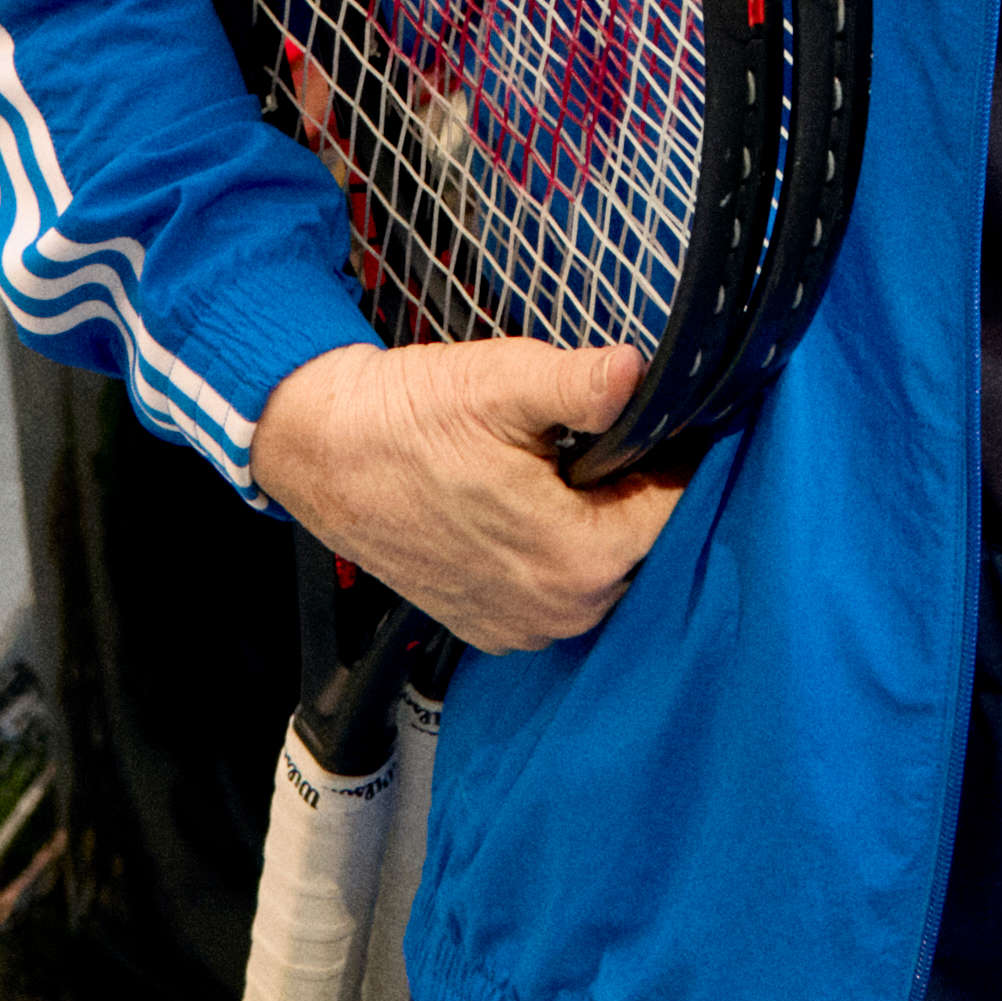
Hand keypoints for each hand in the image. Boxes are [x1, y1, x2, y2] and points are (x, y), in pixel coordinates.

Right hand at [249, 340, 677, 654]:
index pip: (678, 513)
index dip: (677, 460)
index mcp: (579, 558)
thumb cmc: (410, 417)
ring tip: (565, 471)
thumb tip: (639, 372)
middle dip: (639, 496)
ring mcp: (523, 628)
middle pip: (645, 550)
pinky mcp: (492, 628)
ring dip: (600, 528)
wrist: (324, 454)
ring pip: (604, 577)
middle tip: (609, 440)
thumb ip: (581, 383)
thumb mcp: (501, 381)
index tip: (664, 423)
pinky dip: (558, 557)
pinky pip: (558, 596)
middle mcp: (559, 612)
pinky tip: (531, 509)